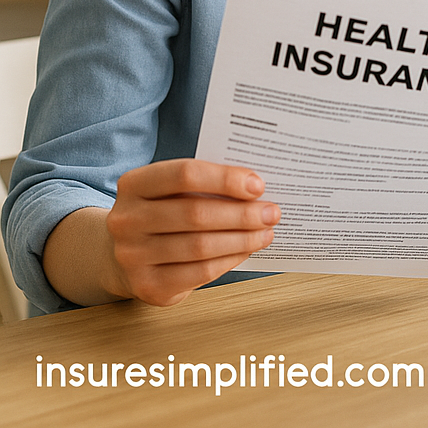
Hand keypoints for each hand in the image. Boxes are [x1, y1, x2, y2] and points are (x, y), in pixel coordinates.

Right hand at [102, 158, 279, 305]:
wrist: (122, 253)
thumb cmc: (162, 212)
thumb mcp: (171, 189)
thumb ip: (205, 183)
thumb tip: (256, 188)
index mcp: (134, 184)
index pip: (186, 174)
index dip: (225, 179)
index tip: (258, 185)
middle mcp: (127, 219)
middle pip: (196, 213)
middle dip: (242, 213)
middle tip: (272, 212)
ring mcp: (132, 256)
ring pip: (200, 246)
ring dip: (242, 239)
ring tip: (266, 232)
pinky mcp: (146, 286)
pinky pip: (199, 273)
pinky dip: (230, 260)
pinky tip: (247, 250)